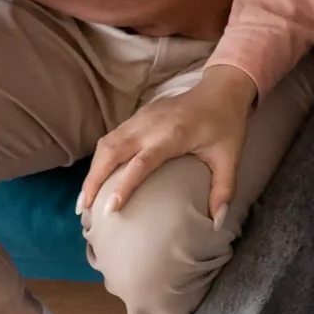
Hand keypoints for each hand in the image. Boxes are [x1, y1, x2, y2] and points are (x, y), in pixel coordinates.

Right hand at [77, 63, 257, 222]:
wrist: (221, 90)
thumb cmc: (226, 124)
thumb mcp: (230, 158)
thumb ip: (223, 190)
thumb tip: (216, 223)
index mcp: (173, 135)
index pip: (142, 162)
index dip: (124, 185)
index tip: (109, 209)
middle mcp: (151, 125)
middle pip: (112, 151)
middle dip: (94, 180)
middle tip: (83, 209)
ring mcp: (141, 118)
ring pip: (107, 143)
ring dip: (92, 170)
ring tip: (84, 199)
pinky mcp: (138, 116)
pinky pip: (111, 137)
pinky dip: (99, 158)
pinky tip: (95, 178)